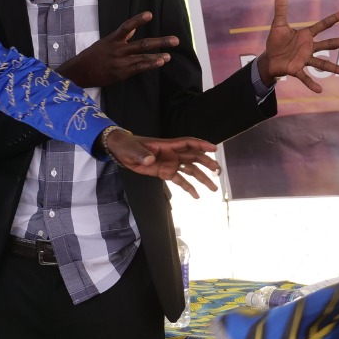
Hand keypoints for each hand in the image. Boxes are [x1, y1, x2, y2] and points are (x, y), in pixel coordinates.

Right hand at [58, 12, 177, 88]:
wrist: (80, 73)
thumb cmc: (92, 56)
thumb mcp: (104, 42)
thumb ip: (120, 36)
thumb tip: (133, 29)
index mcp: (112, 39)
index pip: (126, 27)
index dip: (138, 20)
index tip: (150, 14)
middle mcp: (118, 50)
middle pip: (142, 44)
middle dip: (160, 42)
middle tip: (175, 40)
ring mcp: (120, 62)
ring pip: (142, 57)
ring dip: (158, 56)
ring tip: (169, 55)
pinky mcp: (121, 74)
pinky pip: (138, 69)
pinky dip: (150, 65)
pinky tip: (159, 62)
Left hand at [103, 128, 219, 196]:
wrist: (121, 151)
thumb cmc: (128, 145)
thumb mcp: (132, 149)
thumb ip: (141, 154)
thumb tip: (150, 159)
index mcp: (167, 145)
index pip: (188, 143)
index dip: (201, 145)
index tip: (214, 149)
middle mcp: (172, 154)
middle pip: (194, 157)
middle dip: (206, 164)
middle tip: (217, 171)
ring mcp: (170, 164)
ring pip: (190, 170)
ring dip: (202, 178)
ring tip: (213, 188)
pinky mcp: (165, 173)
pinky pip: (179, 180)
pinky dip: (188, 188)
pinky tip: (197, 196)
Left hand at [257, 0, 338, 93]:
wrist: (269, 59)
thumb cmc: (276, 42)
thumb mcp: (278, 23)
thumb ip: (281, 7)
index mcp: (306, 35)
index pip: (324, 25)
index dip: (336, 18)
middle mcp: (309, 47)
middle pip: (330, 44)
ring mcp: (304, 59)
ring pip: (323, 64)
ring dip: (337, 68)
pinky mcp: (296, 69)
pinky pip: (305, 77)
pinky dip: (311, 83)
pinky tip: (320, 90)